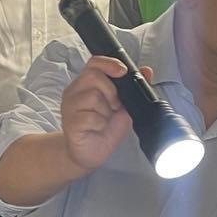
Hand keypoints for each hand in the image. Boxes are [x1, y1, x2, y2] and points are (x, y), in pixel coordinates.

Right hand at [59, 56, 146, 173]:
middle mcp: (74, 91)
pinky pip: (90, 117)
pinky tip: (98, 128)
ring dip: (106, 110)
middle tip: (113, 106)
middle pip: (93, 76)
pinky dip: (100, 124)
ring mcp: (69, 107)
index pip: (94, 62)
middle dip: (111, 91)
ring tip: (104, 119)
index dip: (109, 63)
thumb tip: (147, 70)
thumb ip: (133, 89)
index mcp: (86, 84)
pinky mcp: (70, 123)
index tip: (122, 72)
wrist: (90, 154)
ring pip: (93, 96)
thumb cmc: (104, 128)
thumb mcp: (124, 107)